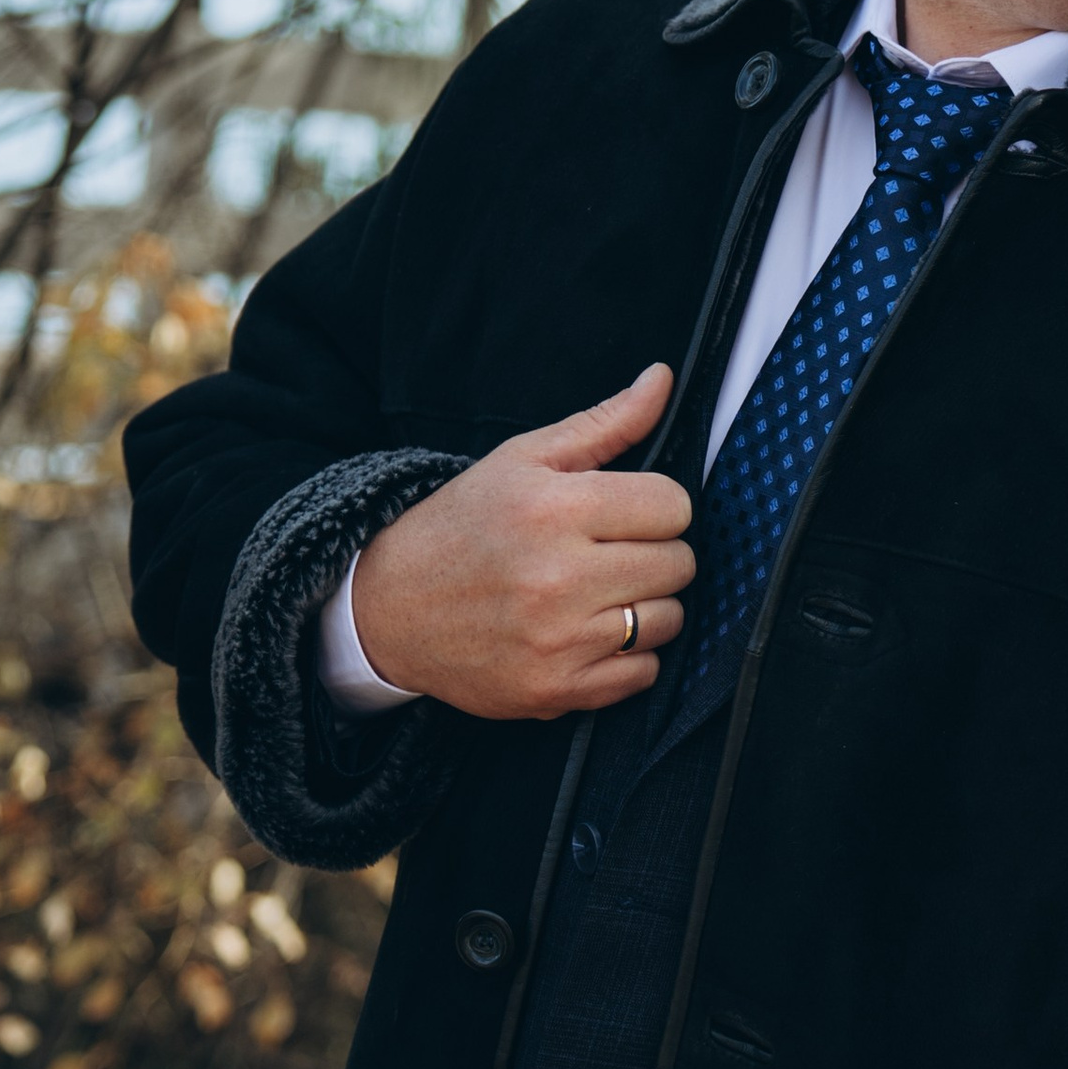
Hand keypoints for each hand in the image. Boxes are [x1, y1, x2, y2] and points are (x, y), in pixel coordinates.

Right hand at [349, 364, 695, 719]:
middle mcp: (558, 577)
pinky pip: (643, 674)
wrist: (388, 607)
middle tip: (610, 553)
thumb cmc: (463, 525)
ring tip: (598, 593)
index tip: (627, 513)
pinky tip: (588, 634)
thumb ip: (605, 423)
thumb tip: (663, 378)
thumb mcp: (524, 459)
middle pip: (679, 564)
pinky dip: (628, 657)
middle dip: (655, 554)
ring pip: (669, 620)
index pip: (674, 506)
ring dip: (646, 606)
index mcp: (555, 509)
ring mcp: (558, 640)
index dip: (657, 506)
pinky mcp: (555, 690)